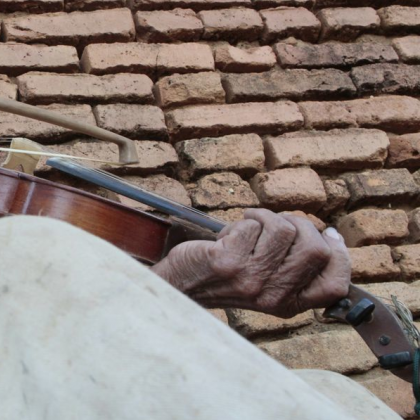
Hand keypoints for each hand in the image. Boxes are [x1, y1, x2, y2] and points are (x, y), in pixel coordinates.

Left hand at [152, 209, 350, 317]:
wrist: (182, 286)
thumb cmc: (226, 278)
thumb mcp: (268, 284)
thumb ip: (296, 268)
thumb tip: (332, 237)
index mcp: (289, 304)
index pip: (334, 286)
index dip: (340, 255)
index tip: (329, 235)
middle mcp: (273, 296)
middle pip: (315, 249)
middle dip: (300, 225)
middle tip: (277, 224)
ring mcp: (250, 280)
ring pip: (284, 230)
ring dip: (268, 217)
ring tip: (252, 225)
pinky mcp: (228, 262)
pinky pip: (254, 224)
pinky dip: (245, 218)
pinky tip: (231, 232)